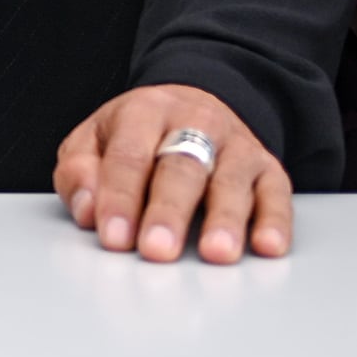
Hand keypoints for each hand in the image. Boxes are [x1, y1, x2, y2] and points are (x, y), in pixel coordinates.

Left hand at [54, 83, 290, 262]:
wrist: (195, 104)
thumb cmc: (137, 135)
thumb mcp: (93, 139)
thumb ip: (79, 172)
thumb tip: (86, 211)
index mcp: (144, 112)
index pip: (129, 156)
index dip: (120, 198)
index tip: (114, 237)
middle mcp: (195, 123)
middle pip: (182, 168)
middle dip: (169, 211)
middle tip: (157, 249)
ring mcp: (236, 145)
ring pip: (232, 180)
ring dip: (225, 218)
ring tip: (215, 252)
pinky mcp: (269, 168)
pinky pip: (277, 194)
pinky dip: (275, 221)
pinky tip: (267, 246)